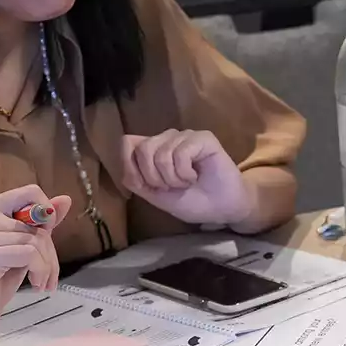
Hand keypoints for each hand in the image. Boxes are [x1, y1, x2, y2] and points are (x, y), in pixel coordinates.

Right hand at [0, 184, 74, 327]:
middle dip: (51, 252)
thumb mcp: (25, 245)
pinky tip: (36, 284)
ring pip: (36, 240)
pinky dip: (40, 270)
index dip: (47, 211)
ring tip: (43, 282)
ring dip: (48, 266)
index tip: (46, 235)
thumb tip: (65, 199)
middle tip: (49, 274)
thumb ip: (42, 223)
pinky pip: (30, 254)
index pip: (31, 192)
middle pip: (39, 222)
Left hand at [121, 130, 255, 227]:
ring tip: (187, 183)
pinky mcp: (203, 138)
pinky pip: (181, 152)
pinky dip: (185, 173)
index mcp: (153, 149)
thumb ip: (135, 178)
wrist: (221, 209)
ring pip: (161, 153)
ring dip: (172, 178)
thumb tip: (124, 158)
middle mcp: (167, 138)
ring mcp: (185, 136)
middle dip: (155, 177)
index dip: (132, 166)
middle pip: (142, 149)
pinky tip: (195, 177)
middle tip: (172, 187)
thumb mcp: (154, 195)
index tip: (150, 186)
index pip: (127, 143)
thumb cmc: (191, 201)